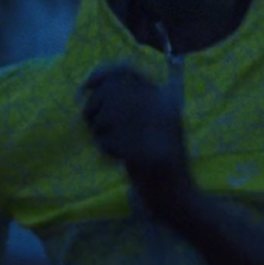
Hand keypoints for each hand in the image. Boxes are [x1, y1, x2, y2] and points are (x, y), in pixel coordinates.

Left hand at [79, 64, 192, 217]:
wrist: (176, 193)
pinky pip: (106, 140)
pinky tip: (119, 157)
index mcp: (164, 98)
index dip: (102, 74)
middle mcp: (161, 107)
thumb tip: (92, 86)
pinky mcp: (140, 149)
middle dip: (94, 107)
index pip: (127, 71)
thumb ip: (130, 101)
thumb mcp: (153, 121)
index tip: (87, 85)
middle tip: (92, 121)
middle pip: (109, 92)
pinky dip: (106, 149)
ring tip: (114, 144)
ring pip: (104, 117)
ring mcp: (152, 128)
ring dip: (100, 131)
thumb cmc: (161, 157)